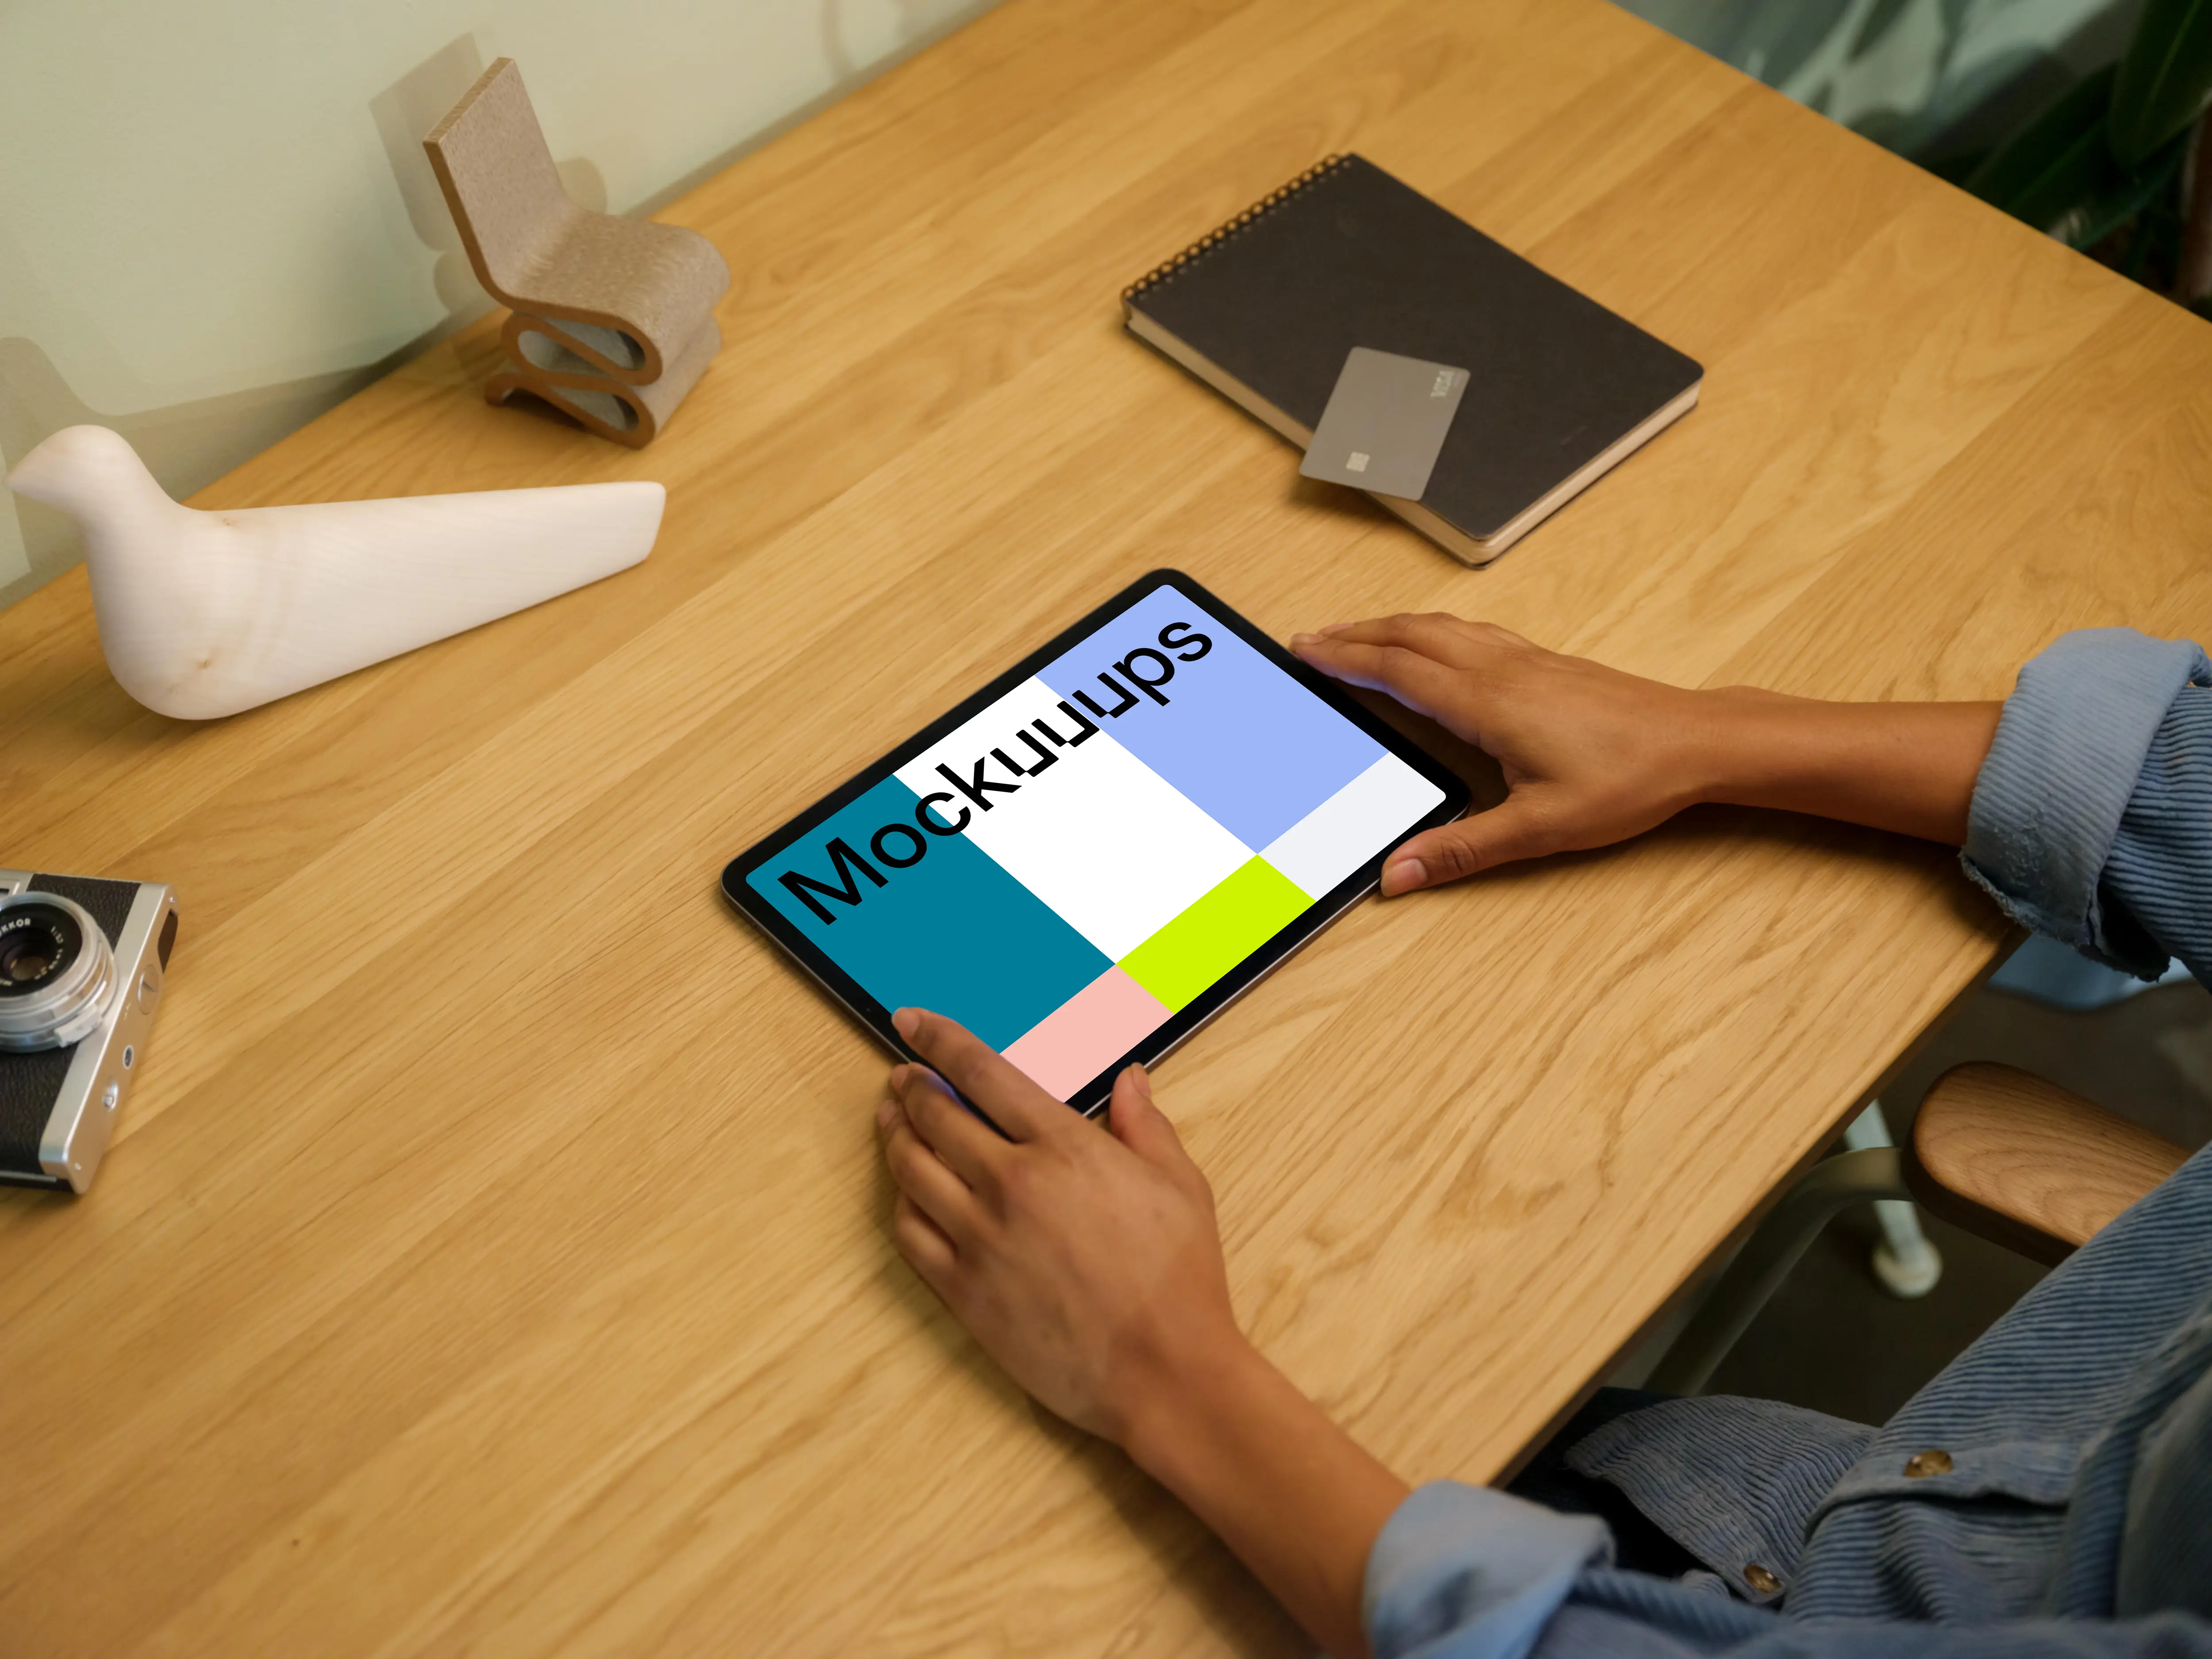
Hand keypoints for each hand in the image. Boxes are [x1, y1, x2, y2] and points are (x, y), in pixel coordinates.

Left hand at [874, 1008, 1409, 1658]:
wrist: (1163, 1371)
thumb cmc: (1179, 1277)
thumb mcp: (1179, 1185)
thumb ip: (1145, 1125)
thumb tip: (1130, 1079)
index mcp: (1062, 1147)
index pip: (982, 1073)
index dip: (939, 1041)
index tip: (912, 1021)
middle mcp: (1010, 1184)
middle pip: (934, 1117)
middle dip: (910, 1088)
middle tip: (903, 1078)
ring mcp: (979, 1239)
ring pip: (911, 1170)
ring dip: (895, 1137)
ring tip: (893, 1122)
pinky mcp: (964, 1291)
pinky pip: (910, 1234)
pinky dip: (901, 1203)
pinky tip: (907, 1192)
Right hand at [1293, 614, 1714, 892]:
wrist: (1695, 743)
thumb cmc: (1628, 781)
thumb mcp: (1540, 829)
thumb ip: (1462, 850)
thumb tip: (1398, 873)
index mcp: (1488, 703)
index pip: (1397, 670)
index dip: (1345, 659)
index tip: (1305, 650)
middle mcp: (1501, 669)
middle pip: (1410, 635)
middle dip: (1354, 634)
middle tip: (1309, 638)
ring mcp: (1525, 659)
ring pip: (1441, 626)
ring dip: (1390, 625)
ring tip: (1356, 633)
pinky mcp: (1546, 662)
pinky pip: (1472, 630)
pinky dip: (1432, 628)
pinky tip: (1433, 637)